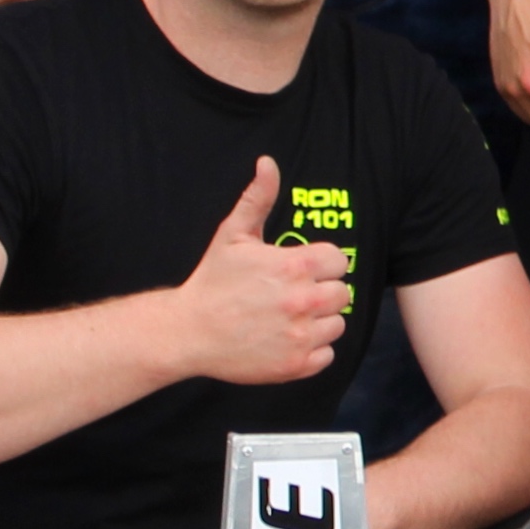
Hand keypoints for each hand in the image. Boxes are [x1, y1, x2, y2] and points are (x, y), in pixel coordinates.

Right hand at [175, 156, 349, 383]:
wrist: (187, 332)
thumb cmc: (212, 282)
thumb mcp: (233, 235)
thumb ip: (258, 198)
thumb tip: (268, 163)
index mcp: (295, 266)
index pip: (339, 261)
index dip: (321, 265)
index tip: (299, 271)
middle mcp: (303, 301)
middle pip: (342, 294)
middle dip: (321, 292)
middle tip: (291, 296)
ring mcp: (300, 335)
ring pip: (337, 325)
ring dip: (318, 322)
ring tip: (285, 318)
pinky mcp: (296, 365)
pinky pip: (326, 356)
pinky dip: (311, 351)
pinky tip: (285, 340)